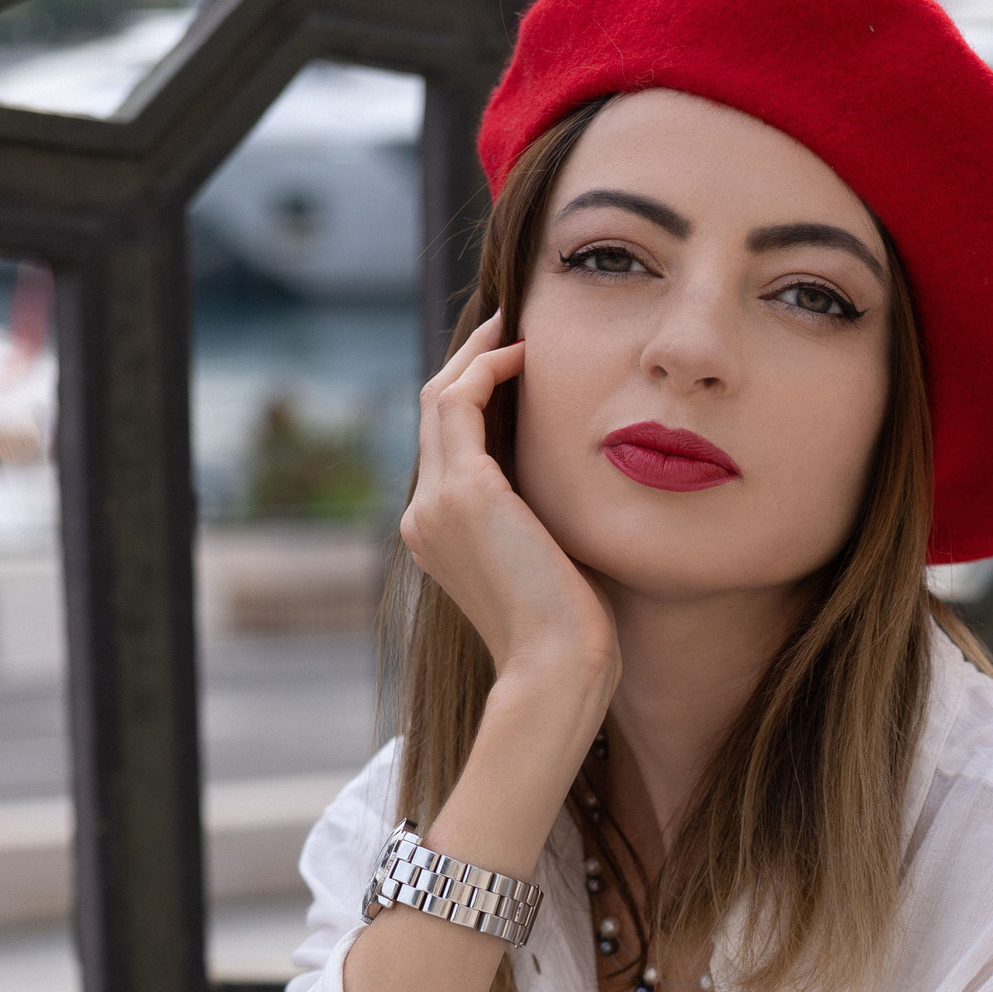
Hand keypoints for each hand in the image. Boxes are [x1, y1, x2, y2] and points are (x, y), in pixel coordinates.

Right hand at [401, 314, 619, 712]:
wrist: (557, 667)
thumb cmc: (569, 630)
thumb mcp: (547, 560)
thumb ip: (536, 517)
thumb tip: (566, 480)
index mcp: (437, 535)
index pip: (446, 444)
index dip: (476, 396)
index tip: (517, 363)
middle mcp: (423, 516)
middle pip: (435, 412)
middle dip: (472, 361)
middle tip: (513, 324)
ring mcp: (434, 503)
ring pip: (441, 397)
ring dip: (478, 353)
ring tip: (518, 324)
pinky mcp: (463, 492)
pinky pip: (460, 401)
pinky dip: (488, 369)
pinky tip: (526, 355)